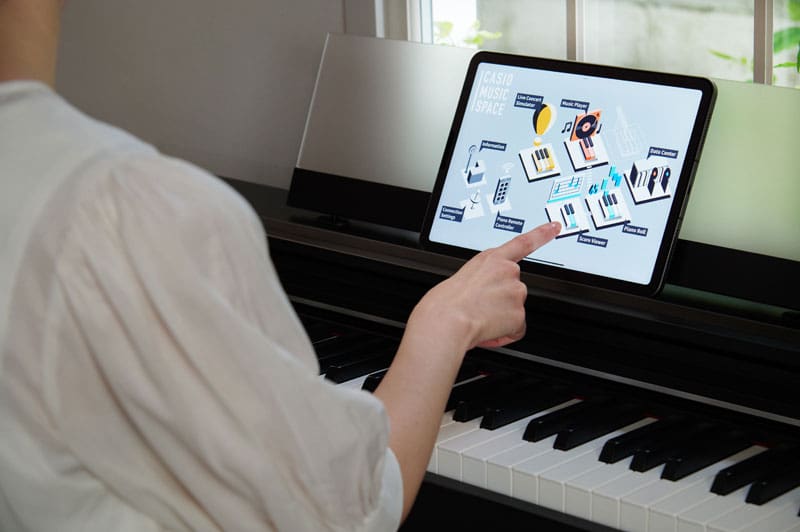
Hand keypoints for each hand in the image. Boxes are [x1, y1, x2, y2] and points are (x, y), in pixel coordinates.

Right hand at [414, 221, 560, 350]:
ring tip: (478, 319)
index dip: (541, 234)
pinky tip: (487, 331)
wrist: (447, 321)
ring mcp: (515, 291)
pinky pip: (515, 330)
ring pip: (514, 310)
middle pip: (514, 289)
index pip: (522, 242)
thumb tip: (479, 298)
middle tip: (480, 309)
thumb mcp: (460, 279)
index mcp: (490, 259)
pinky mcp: (520, 314)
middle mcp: (507, 271)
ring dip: (500, 318)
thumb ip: (478, 282)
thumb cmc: (444, 304)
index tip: (555, 227)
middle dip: (501, 302)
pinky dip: (503, 334)